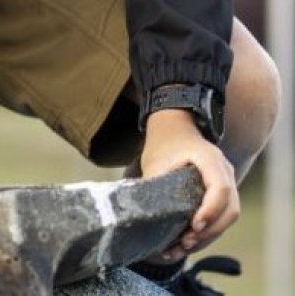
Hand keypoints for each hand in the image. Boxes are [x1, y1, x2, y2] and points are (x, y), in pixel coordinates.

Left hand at [140, 108, 239, 257]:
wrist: (173, 130)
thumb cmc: (164, 144)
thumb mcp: (156, 162)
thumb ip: (157, 186)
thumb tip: (148, 217)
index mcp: (211, 159)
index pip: (221, 188)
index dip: (211, 210)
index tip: (194, 226)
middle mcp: (225, 171)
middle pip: (230, 209)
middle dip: (210, 230)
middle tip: (185, 242)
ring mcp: (227, 183)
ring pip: (227, 217)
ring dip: (208, 237)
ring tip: (181, 249)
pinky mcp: (222, 195)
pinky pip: (221, 217)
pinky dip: (206, 232)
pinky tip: (186, 244)